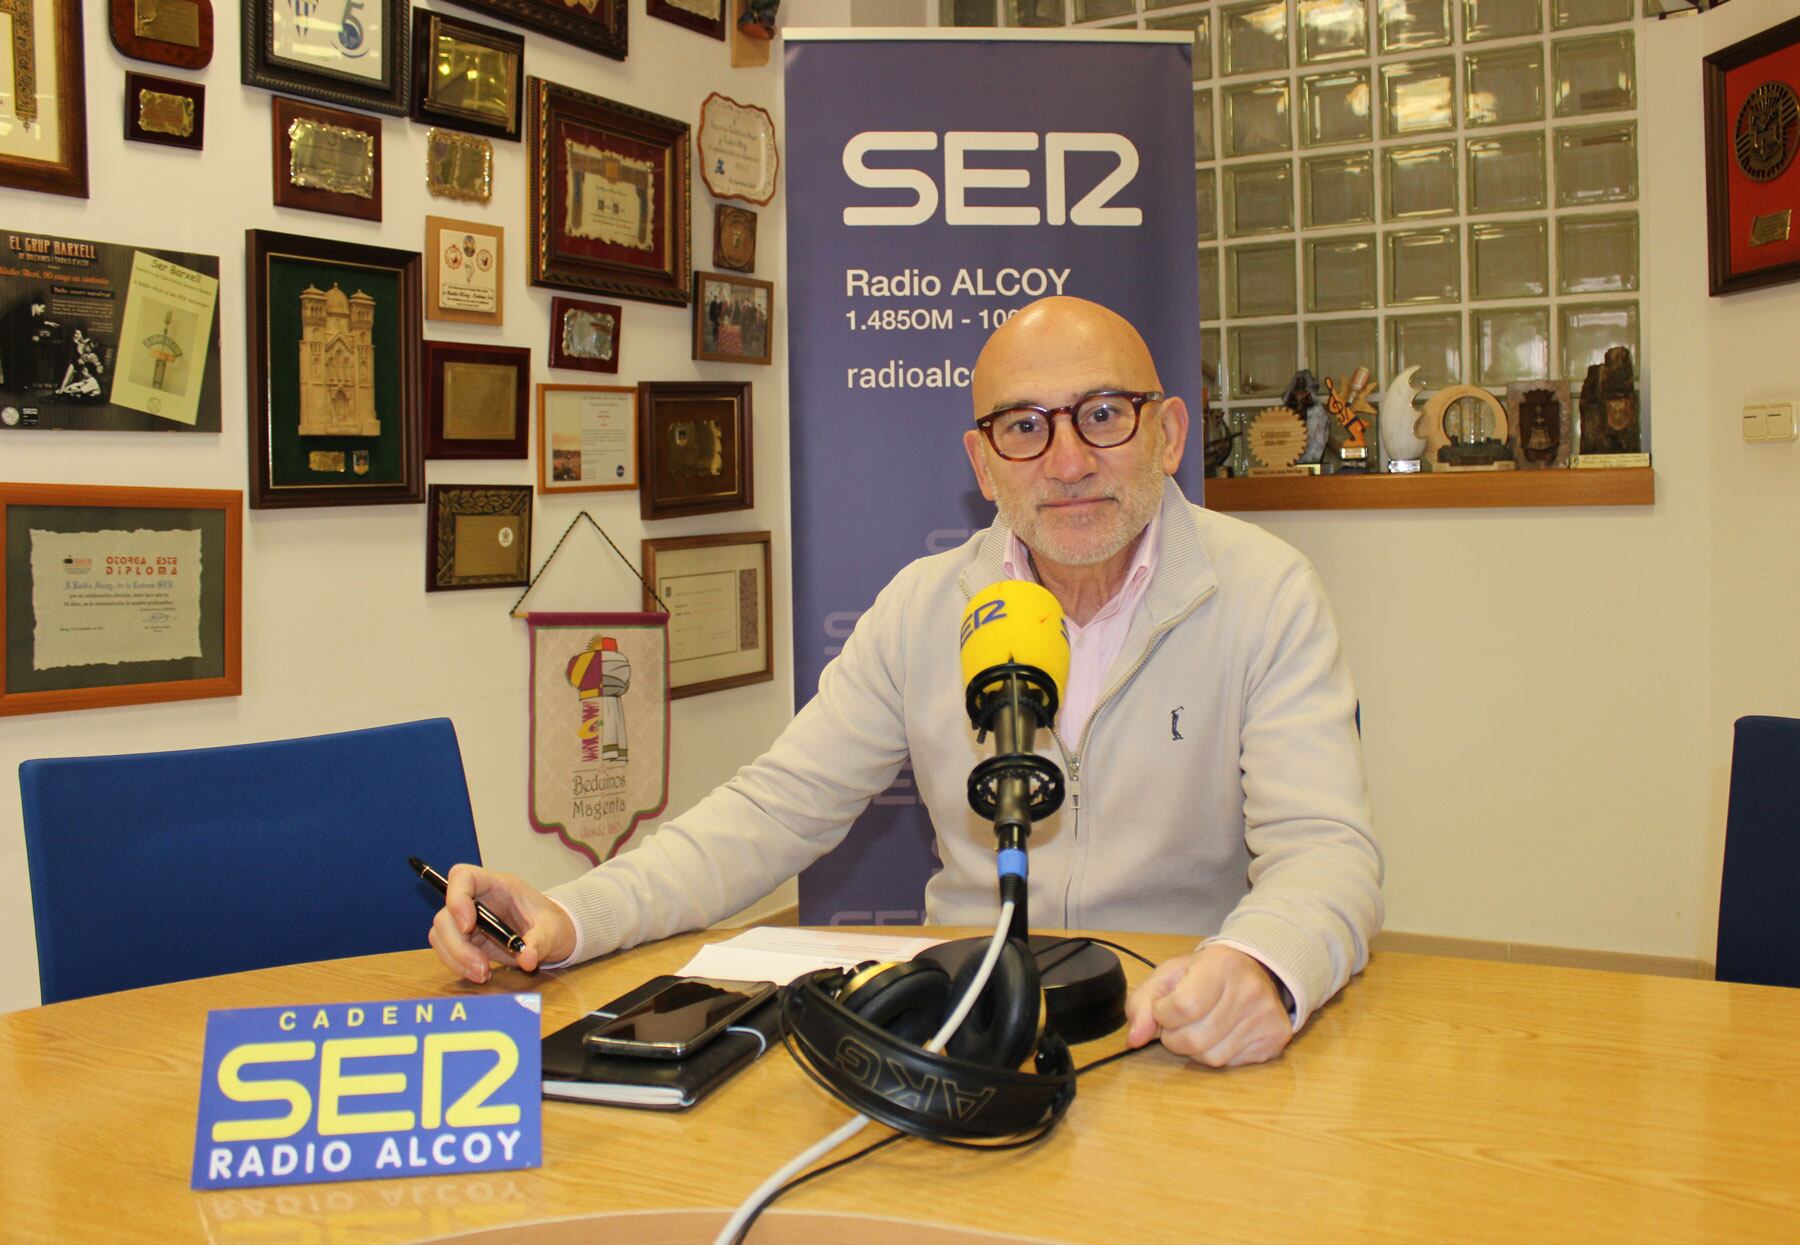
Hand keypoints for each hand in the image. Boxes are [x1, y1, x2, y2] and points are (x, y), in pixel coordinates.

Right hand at [428, 864, 576, 984]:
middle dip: (457, 945)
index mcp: (497, 885)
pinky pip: (448, 951)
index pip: (463, 876)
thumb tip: (526, 959)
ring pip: (441, 935)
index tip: (468, 927)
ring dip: (456, 959)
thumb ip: (540, 942)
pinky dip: (459, 965)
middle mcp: (477, 900)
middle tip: (481, 968)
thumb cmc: (552, 924)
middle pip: (445, 914)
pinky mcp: (466, 939)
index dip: (456, 898)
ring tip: (483, 975)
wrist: (552, 937)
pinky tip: (481, 974)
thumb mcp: (553, 931)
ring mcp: (468, 920)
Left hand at [1124, 944, 1292, 1067]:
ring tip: (1202, 1026)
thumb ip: (1142, 1004)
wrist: (1254, 970)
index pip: (1182, 1007)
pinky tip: (1223, 1034)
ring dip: (1196, 1049)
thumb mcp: (1169, 976)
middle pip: (1194, 1040)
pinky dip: (1218, 1054)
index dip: (1163, 1016)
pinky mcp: (1275, 1038)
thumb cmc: (1205, 974)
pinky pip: (1232, 1065)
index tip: (1165, 1008)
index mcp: (1221, 965)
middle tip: (1182, 1022)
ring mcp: (1266, 1015)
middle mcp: (1249, 989)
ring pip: (1212, 1058)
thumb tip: (1134, 1039)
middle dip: (1175, 1037)